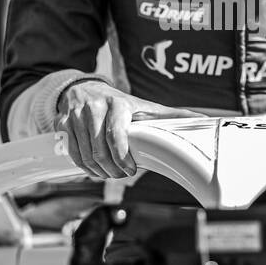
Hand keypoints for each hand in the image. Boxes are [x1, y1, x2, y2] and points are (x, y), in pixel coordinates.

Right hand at [56, 81, 198, 179]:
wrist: (85, 88)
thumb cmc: (119, 102)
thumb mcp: (144, 106)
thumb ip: (171, 115)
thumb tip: (202, 120)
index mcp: (117, 103)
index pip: (116, 133)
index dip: (122, 156)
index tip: (131, 170)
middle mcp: (94, 107)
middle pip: (100, 149)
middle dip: (112, 169)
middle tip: (122, 176)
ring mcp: (76, 115)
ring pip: (85, 154)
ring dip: (98, 171)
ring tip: (110, 175)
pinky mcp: (63, 123)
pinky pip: (72, 152)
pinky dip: (83, 167)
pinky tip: (94, 170)